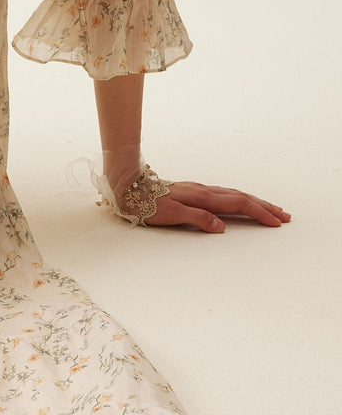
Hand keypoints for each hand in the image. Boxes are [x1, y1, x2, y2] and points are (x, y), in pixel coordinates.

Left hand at [141, 181, 291, 233]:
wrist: (129, 187)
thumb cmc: (146, 204)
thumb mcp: (171, 215)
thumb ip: (197, 219)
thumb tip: (221, 227)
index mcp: (202, 197)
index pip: (238, 204)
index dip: (259, 213)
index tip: (276, 222)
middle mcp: (204, 191)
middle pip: (241, 197)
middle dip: (264, 206)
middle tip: (285, 215)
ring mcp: (200, 190)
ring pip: (234, 194)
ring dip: (254, 201)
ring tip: (270, 209)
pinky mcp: (194, 191)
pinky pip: (225, 194)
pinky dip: (240, 199)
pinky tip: (241, 202)